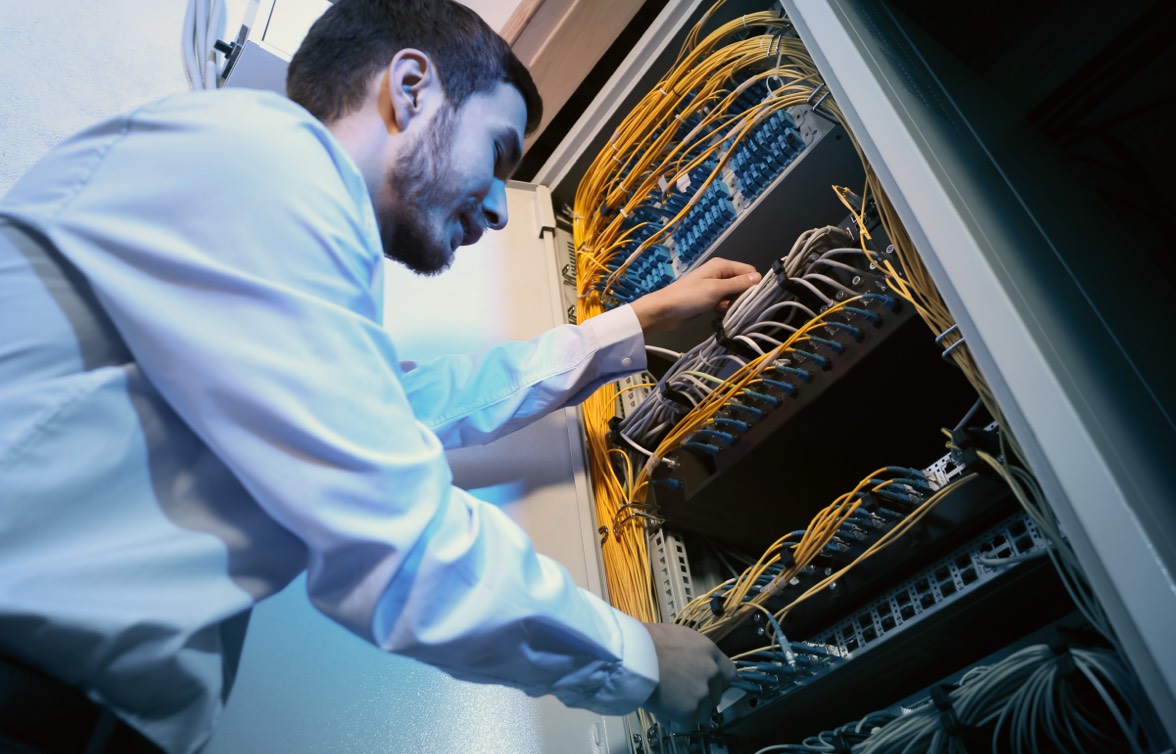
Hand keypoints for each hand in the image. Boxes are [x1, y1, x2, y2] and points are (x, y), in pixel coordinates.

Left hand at [630, 257, 760, 334]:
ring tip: (723, 310)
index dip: (753, 284)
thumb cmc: (688, 297)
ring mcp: (714, 287)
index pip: (748, 271)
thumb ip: (738, 284)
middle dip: (742, 296)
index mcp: (721, 266)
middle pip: (742, 283)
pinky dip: (724, 308)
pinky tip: (718, 314)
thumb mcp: (715, 289)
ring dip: (733, 304)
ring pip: (734, 295)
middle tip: (734, 306)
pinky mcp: (709, 299)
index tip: (753, 298)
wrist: (664, 311)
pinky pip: (725, 303)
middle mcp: (719, 274)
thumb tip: (759, 278)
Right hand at [641, 622, 736, 731]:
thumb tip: (687, 659)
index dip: (716, 681)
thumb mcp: (677, 635)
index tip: (706, 685)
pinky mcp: (689, 712)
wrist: (635, 655)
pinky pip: (685, 726)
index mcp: (709, 651)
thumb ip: (691, 651)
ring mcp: (702, 694)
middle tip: (681, 695)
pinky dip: (674, 723)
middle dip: (700, 698)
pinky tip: (662, 712)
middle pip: (715, 695)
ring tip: (668, 704)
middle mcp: (711, 672)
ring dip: (689, 712)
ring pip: (703, 713)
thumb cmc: (647, 640)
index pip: (729, 672)